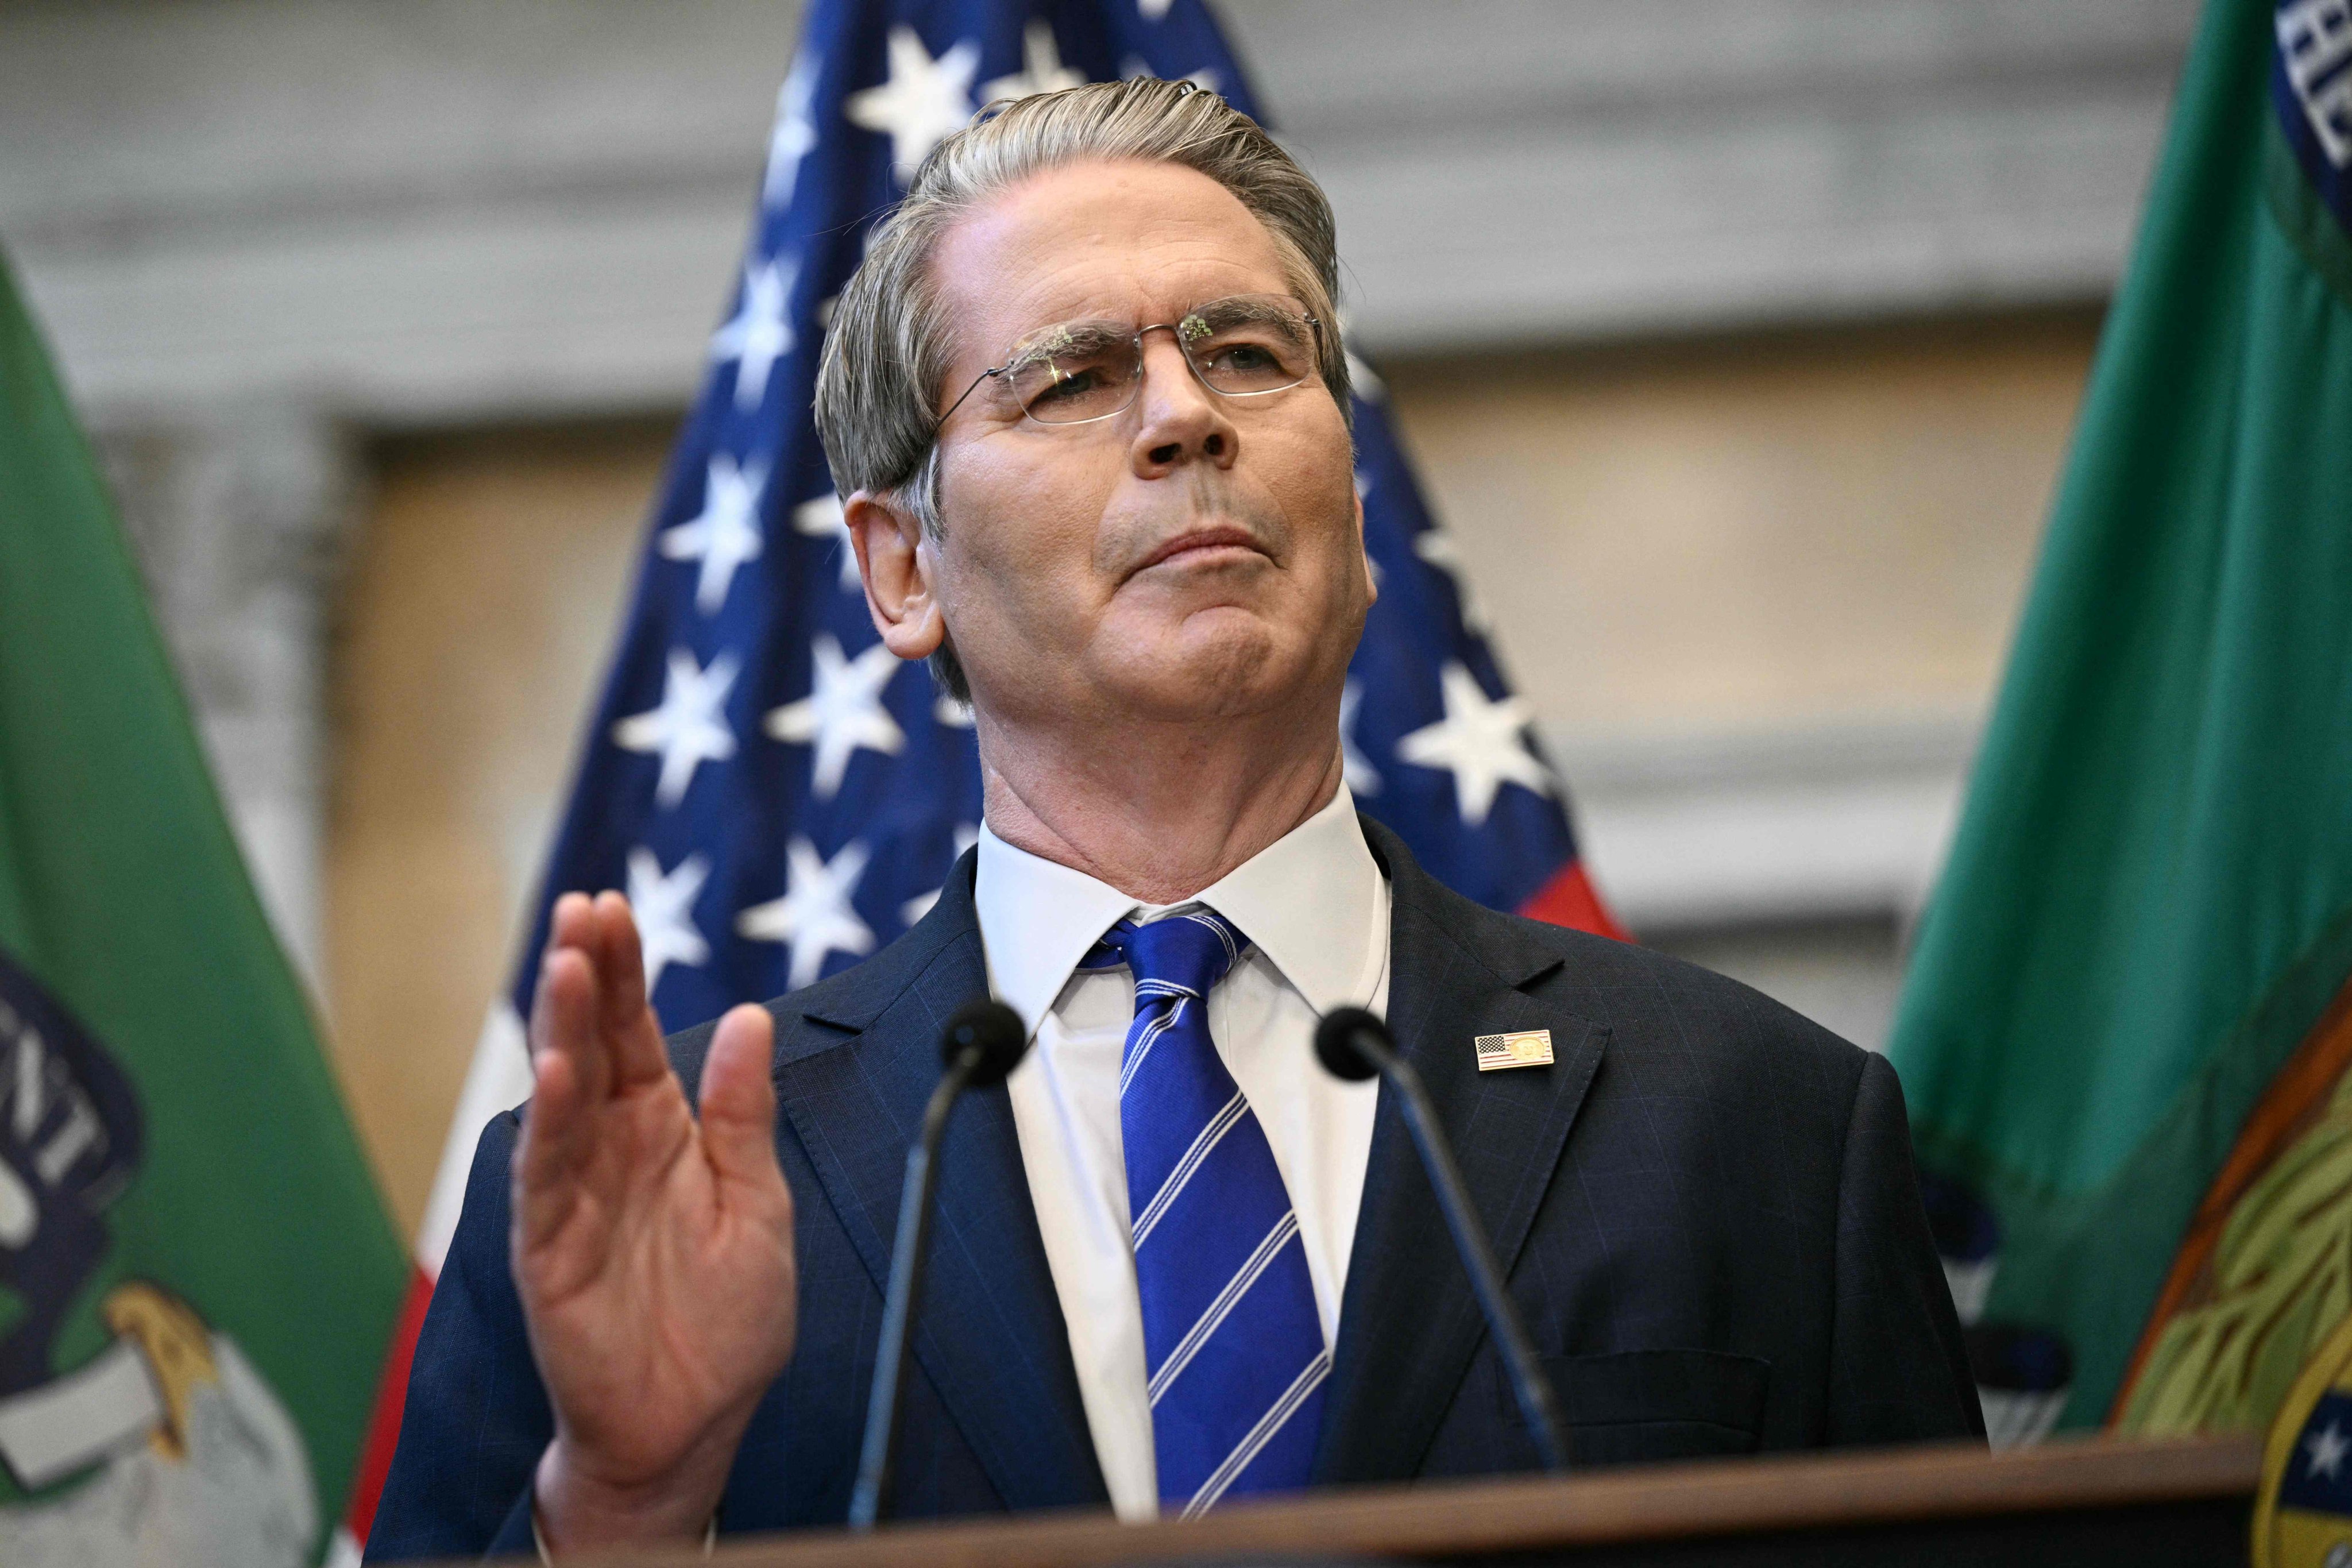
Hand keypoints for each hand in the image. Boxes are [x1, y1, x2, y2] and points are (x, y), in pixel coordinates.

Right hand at [512, 892, 795, 1551]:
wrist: (691, 1421)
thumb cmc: (723, 1321)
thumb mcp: (756, 1201)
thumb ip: (741, 1113)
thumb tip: (748, 1019)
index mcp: (662, 1130)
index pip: (636, 1033)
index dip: (624, 972)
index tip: (614, 907)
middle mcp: (610, 1149)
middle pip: (591, 1045)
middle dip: (586, 977)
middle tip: (582, 909)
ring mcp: (574, 1193)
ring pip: (561, 1096)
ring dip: (562, 1030)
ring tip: (568, 965)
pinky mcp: (550, 1246)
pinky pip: (546, 1174)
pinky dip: (550, 1122)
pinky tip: (557, 1072)